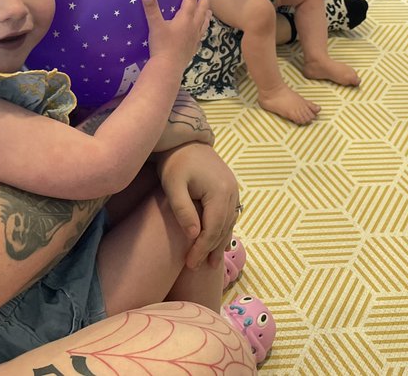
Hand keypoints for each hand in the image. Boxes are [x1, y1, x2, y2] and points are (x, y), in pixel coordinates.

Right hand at [142, 0, 210, 70]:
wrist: (168, 68)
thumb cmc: (162, 46)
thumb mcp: (155, 26)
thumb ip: (152, 10)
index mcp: (185, 18)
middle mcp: (193, 26)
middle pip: (202, 9)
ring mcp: (195, 38)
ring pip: (204, 22)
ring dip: (207, 13)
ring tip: (209, 9)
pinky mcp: (193, 47)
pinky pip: (201, 34)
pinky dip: (203, 29)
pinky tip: (201, 31)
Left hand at [156, 143, 239, 268]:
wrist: (185, 140)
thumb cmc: (176, 162)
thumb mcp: (173, 186)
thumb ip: (183, 210)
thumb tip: (194, 236)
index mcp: (220, 192)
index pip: (213, 229)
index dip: (202, 248)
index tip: (189, 264)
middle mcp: (232, 192)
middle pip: (223, 228)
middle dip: (210, 249)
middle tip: (196, 268)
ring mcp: (234, 190)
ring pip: (229, 223)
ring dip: (220, 243)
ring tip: (211, 263)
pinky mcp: (230, 188)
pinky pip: (229, 215)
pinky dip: (223, 230)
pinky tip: (217, 241)